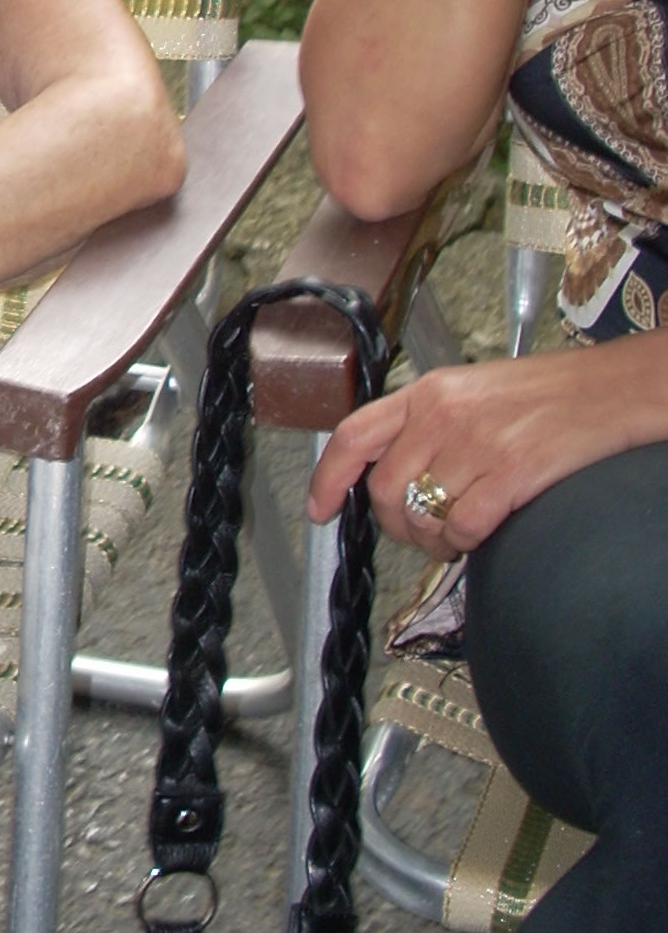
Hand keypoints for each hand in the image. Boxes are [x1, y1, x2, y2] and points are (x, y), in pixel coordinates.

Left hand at [308, 349, 635, 555]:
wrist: (612, 390)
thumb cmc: (549, 393)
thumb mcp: (472, 391)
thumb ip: (428, 424)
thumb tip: (393, 473)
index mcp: (428, 392)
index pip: (354, 435)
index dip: (328, 478)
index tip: (320, 509)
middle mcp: (442, 416)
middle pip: (384, 489)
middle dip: (395, 524)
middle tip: (419, 531)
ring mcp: (476, 444)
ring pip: (421, 514)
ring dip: (432, 539)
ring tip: (453, 535)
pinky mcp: (510, 473)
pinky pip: (461, 527)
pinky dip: (463, 543)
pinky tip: (478, 535)